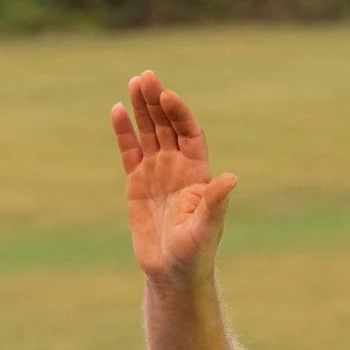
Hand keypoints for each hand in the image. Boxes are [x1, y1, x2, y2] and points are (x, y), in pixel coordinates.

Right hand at [113, 71, 237, 284]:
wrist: (172, 273)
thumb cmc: (195, 253)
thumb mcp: (206, 228)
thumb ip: (215, 202)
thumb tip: (232, 178)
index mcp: (198, 172)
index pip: (189, 132)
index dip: (179, 113)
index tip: (167, 96)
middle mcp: (178, 166)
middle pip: (167, 125)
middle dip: (157, 101)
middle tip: (146, 76)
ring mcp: (157, 172)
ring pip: (149, 132)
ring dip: (142, 108)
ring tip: (134, 82)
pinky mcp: (136, 183)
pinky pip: (129, 151)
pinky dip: (124, 132)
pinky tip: (117, 111)